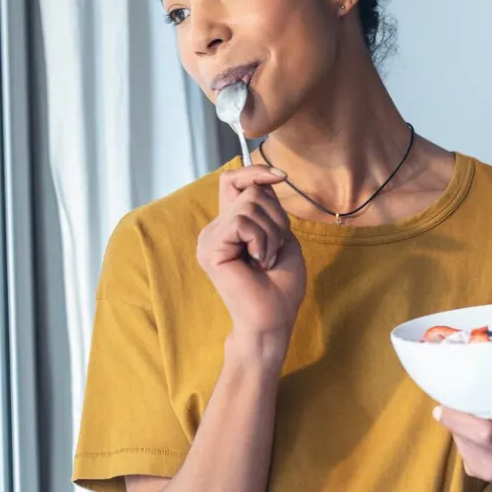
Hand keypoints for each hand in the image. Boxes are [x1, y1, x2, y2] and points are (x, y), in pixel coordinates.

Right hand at [197, 166, 306, 344]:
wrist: (273, 319)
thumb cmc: (280, 285)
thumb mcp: (281, 236)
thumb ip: (268, 208)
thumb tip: (260, 182)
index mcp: (229, 226)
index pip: (233, 181)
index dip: (255, 171)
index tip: (281, 176)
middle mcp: (215, 229)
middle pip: (249, 192)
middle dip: (275, 218)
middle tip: (272, 250)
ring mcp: (210, 238)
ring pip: (249, 205)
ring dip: (270, 234)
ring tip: (265, 260)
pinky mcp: (210, 248)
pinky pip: (243, 222)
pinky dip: (261, 240)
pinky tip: (258, 263)